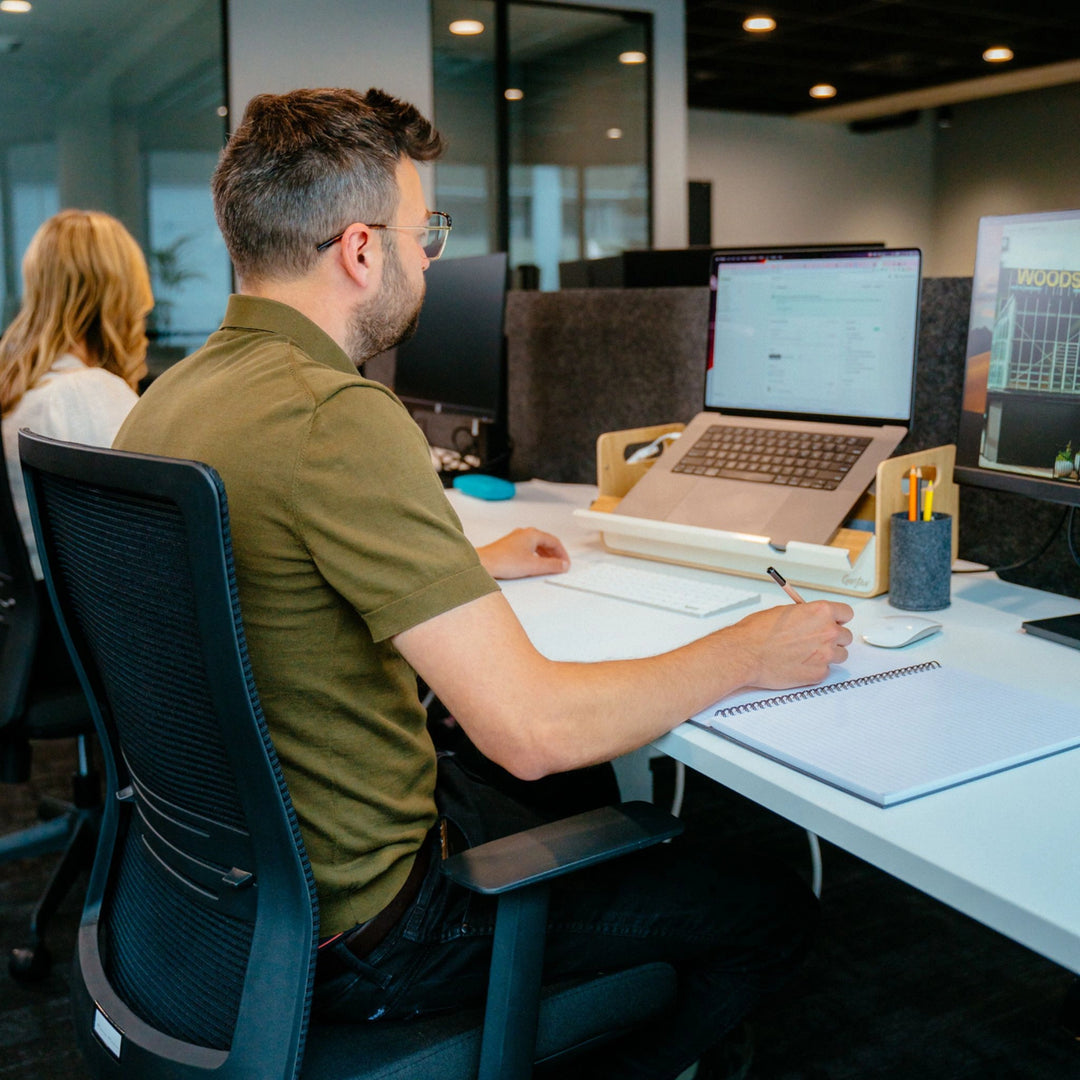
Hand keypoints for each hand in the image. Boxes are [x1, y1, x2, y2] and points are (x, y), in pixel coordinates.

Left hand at [476, 528, 569, 579]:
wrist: (484, 563)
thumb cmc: (503, 561)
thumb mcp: (533, 565)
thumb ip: (551, 565)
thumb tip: (563, 565)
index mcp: (532, 534)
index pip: (554, 541)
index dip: (562, 553)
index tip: (565, 563)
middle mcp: (524, 533)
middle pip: (546, 542)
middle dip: (555, 554)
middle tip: (560, 565)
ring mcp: (516, 539)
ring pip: (537, 545)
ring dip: (545, 555)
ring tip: (549, 566)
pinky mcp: (510, 546)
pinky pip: (528, 549)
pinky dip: (536, 556)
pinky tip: (534, 565)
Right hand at [717, 599, 853, 690]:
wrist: (745, 654)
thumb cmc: (757, 633)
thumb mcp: (784, 612)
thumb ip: (805, 614)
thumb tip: (811, 618)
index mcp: (821, 612)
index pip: (846, 613)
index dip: (838, 618)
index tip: (834, 621)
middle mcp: (828, 632)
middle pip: (845, 636)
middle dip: (833, 637)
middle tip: (816, 640)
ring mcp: (825, 655)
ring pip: (840, 655)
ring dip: (828, 654)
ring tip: (807, 653)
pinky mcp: (819, 674)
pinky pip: (826, 671)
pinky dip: (816, 668)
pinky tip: (800, 664)